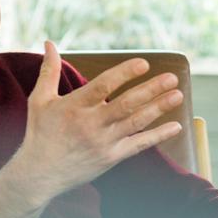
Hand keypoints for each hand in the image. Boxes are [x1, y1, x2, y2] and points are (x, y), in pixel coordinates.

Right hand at [0, 41, 183, 217]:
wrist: (40, 174)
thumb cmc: (40, 133)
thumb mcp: (40, 100)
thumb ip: (49, 71)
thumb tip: (49, 43)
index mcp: (74, 107)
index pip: (103, 87)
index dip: (124, 74)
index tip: (143, 63)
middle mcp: (91, 125)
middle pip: (126, 104)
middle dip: (151, 90)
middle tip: (171, 77)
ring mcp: (103, 142)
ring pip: (136, 122)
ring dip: (159, 108)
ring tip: (177, 94)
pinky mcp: (111, 158)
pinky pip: (139, 145)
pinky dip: (158, 135)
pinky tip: (176, 126)